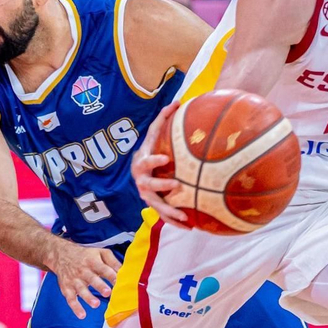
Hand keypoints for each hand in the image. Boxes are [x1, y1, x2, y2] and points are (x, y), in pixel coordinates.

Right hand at [46, 240, 118, 318]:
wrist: (61, 255)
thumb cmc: (86, 256)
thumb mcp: (100, 253)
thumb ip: (113, 262)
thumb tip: (125, 271)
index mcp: (93, 261)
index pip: (103, 269)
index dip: (111, 276)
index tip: (119, 282)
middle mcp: (83, 271)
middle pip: (92, 279)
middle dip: (99, 286)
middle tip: (107, 292)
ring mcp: (74, 280)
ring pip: (81, 289)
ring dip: (88, 297)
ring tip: (96, 304)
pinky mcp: (67, 288)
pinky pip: (70, 299)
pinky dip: (75, 307)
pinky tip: (82, 315)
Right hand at [132, 100, 188, 225]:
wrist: (138, 170)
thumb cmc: (150, 149)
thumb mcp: (152, 135)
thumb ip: (163, 120)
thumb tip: (178, 101)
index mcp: (142, 164)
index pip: (146, 161)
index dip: (154, 160)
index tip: (164, 157)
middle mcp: (142, 182)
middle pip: (149, 186)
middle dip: (162, 186)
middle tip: (177, 184)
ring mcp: (147, 196)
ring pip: (157, 206)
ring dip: (170, 212)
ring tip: (185, 217)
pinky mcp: (154, 206)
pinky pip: (164, 216)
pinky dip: (175, 222)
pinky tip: (190, 227)